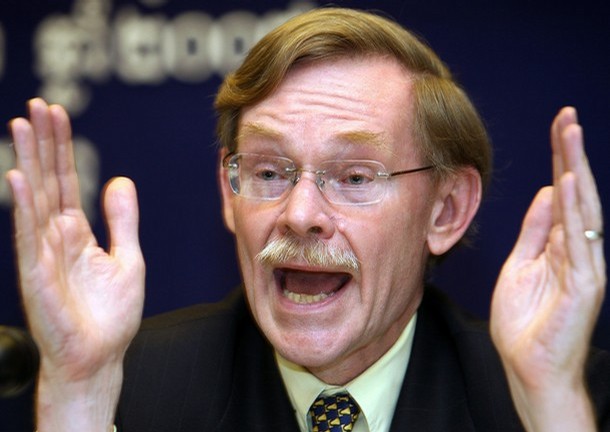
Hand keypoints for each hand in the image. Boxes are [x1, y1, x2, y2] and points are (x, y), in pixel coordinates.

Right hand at [6, 99, 144, 429]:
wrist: (100, 356)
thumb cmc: (110, 315)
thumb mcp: (128, 258)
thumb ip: (122, 220)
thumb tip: (118, 181)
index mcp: (77, 233)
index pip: (67, 181)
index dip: (63, 148)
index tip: (58, 114)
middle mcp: (56, 237)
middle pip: (48, 180)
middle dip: (43, 143)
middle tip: (39, 105)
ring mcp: (44, 254)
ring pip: (35, 199)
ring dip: (29, 161)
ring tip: (23, 124)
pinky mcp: (38, 275)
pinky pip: (29, 235)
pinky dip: (25, 206)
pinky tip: (19, 176)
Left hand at [490, 107, 605, 430]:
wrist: (528, 366)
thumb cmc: (525, 321)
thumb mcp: (522, 265)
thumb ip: (536, 230)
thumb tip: (547, 191)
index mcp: (561, 244)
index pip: (563, 192)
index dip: (561, 158)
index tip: (559, 125)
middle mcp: (578, 249)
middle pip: (576, 192)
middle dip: (571, 154)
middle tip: (568, 116)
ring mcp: (584, 265)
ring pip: (583, 209)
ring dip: (576, 170)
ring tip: (571, 134)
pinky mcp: (585, 284)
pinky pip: (580, 242)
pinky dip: (573, 211)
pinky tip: (567, 183)